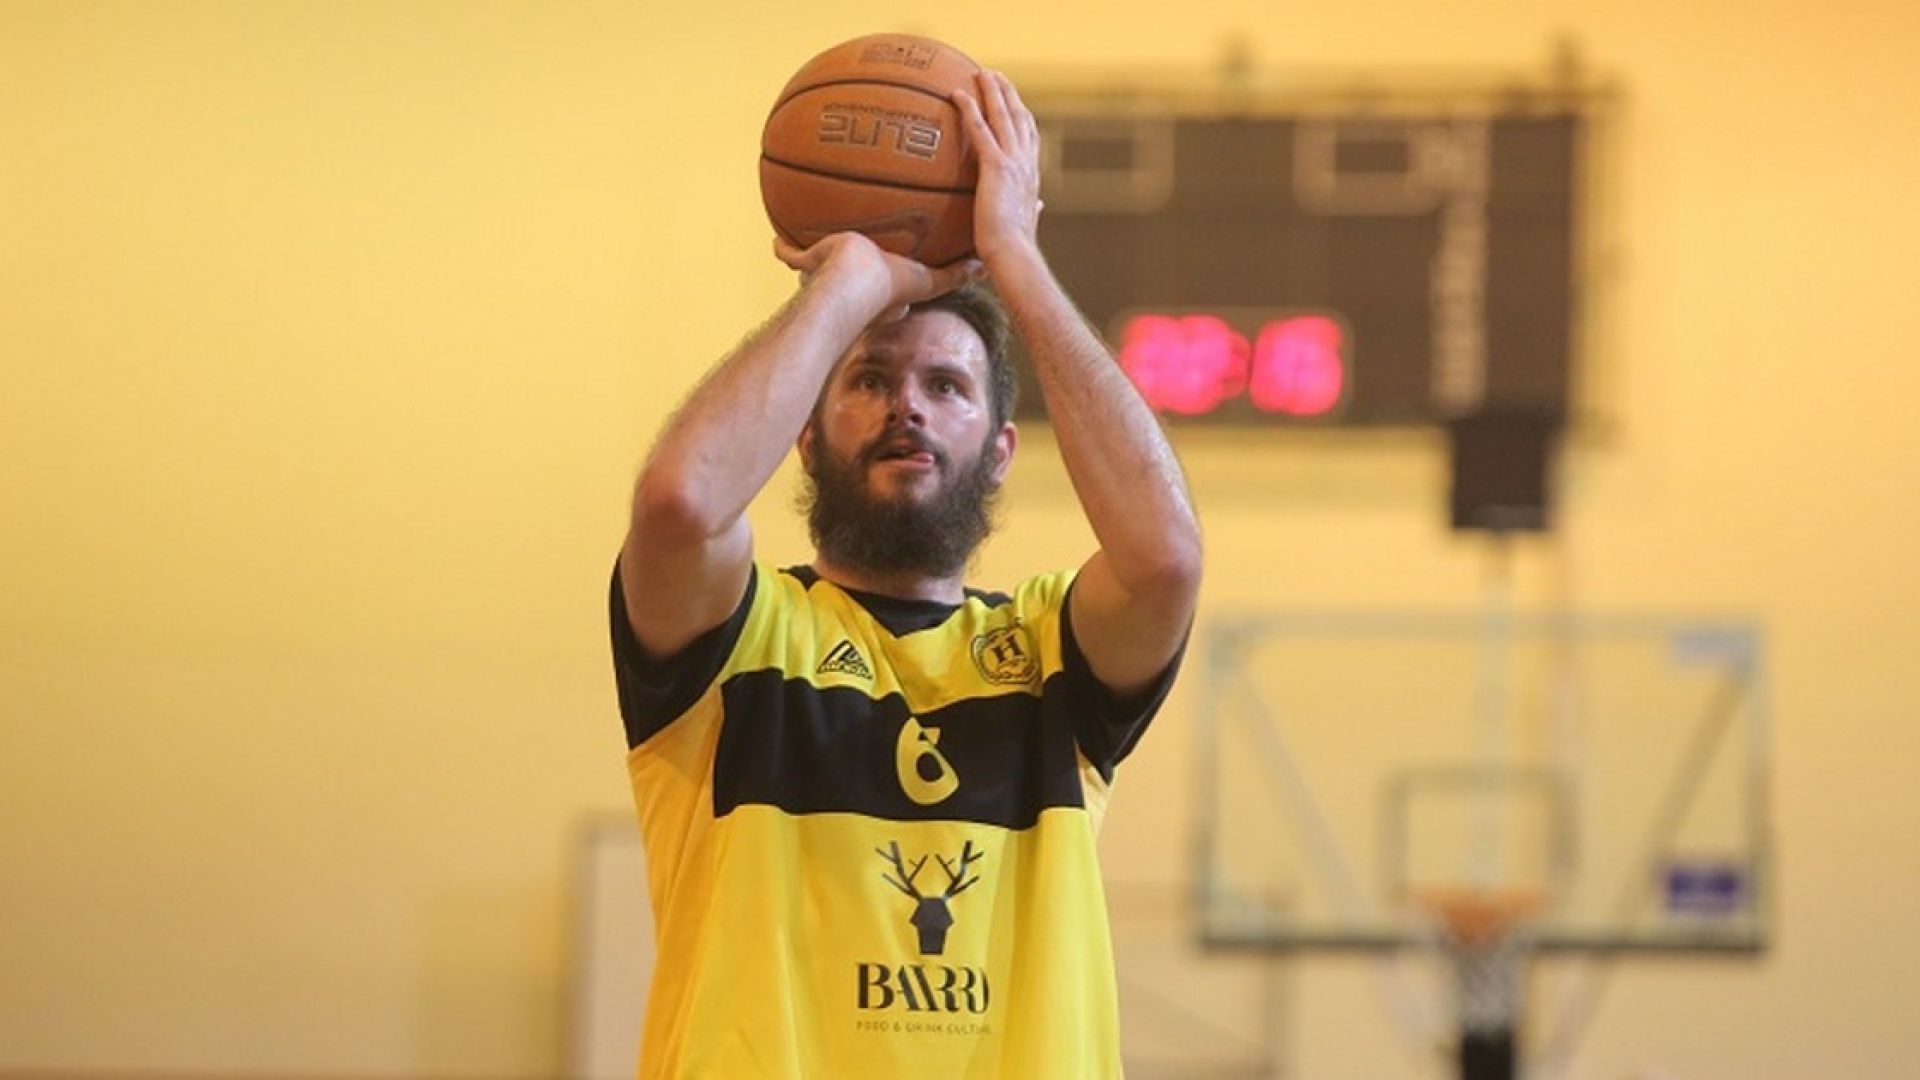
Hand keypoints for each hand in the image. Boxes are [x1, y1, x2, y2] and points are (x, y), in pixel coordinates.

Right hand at [775, 231, 982, 323]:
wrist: (851, 285)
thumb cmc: (887, 286)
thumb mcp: (927, 281)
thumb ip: (954, 275)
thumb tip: (982, 267)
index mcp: (878, 283)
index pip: (883, 273)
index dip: (890, 265)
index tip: (894, 250)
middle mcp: (851, 280)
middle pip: (851, 265)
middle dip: (853, 256)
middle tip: (858, 238)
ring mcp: (826, 273)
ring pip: (820, 258)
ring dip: (818, 251)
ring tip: (818, 232)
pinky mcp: (808, 263)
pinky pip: (791, 255)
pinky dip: (783, 251)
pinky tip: (775, 242)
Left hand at [953, 70, 1042, 266]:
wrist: (1014, 256)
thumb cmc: (1014, 251)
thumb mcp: (1026, 225)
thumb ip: (1032, 211)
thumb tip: (1041, 208)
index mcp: (1032, 178)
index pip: (1029, 139)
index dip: (1022, 118)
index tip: (1014, 103)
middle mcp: (1026, 164)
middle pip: (1020, 118)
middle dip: (1009, 94)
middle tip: (996, 76)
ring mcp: (1013, 163)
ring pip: (1003, 116)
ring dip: (993, 90)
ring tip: (980, 72)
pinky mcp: (996, 167)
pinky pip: (980, 130)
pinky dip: (970, 108)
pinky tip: (956, 93)